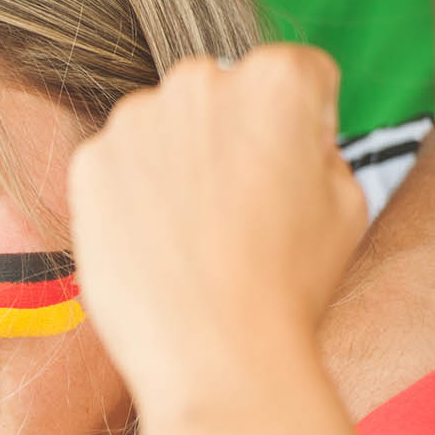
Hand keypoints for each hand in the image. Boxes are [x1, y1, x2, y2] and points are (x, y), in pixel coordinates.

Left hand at [67, 45, 365, 417]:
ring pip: (163, 126)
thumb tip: (284, 134)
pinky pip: (118, 165)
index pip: (297, 77)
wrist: (215, 356)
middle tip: (238, 209)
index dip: (303, 130)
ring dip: (176, 161)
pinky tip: (155, 243)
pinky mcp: (89, 162)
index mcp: (278, 78)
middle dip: (230, 136)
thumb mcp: (345, 200)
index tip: (291, 178)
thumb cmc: (289, 286)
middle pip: (221, 94)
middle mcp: (200, 81)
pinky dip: (131, 195)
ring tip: (194, 235)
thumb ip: (314, 143)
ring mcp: (135, 120)